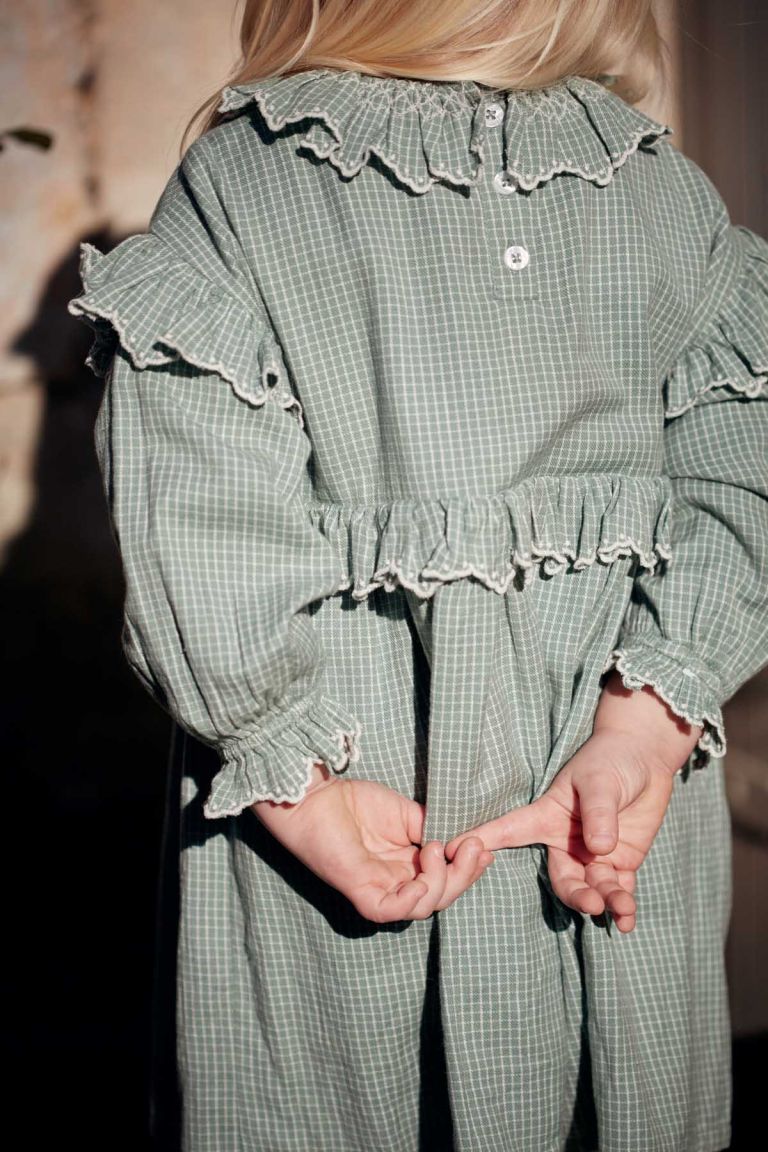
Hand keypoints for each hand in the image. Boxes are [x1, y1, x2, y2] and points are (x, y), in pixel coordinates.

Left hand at [252, 762, 494, 923]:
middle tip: (474, 847)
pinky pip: (389, 911)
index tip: (485, 847)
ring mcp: (377, 890)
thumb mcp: (406, 814)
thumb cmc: (353, 802)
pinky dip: (411, 899)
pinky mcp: (359, 891)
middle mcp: (394, 884)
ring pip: (422, 907)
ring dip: (441, 880)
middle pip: (439, 898)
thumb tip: (463, 840)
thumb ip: (432, 829)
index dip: (468, 870)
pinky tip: (420, 873)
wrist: (316, 796)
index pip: (444, 882)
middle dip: (464, 876)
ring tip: (436, 847)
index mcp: (406, 868)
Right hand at [445, 674, 701, 932]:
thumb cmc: (611, 759)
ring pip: (592, 888)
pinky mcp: (621, 861)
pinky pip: (619, 889)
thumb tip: (600, 850)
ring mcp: (593, 854)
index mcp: (548, 817)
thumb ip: (598, 812)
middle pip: (562, 877)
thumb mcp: (599, 780)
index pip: (511, 831)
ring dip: (605, 902)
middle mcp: (566, 842)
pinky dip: (623, 907)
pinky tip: (627, 920)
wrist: (646, 756)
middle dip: (575, 894)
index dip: (486, 841)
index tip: (455, 850)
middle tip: (591, 903)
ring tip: (621, 909)